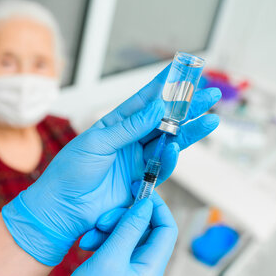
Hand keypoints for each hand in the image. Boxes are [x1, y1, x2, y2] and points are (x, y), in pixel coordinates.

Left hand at [2, 65, 219, 264]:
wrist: (63, 207)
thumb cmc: (71, 171)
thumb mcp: (98, 143)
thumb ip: (130, 127)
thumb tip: (158, 108)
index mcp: (115, 124)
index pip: (144, 100)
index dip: (163, 85)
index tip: (183, 69)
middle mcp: (129, 140)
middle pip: (164, 120)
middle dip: (187, 107)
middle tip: (210, 93)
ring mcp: (137, 160)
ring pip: (169, 142)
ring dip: (190, 131)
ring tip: (211, 119)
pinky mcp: (141, 181)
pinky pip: (161, 167)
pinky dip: (171, 158)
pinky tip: (177, 148)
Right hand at [27, 193, 177, 275]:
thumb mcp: (109, 260)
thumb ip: (128, 230)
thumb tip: (145, 205)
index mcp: (151, 269)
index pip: (167, 229)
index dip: (156, 207)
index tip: (140, 191)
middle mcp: (143, 269)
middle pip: (146, 229)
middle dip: (125, 218)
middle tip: (104, 218)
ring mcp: (127, 270)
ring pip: (126, 235)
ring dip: (109, 229)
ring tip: (90, 235)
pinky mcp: (111, 270)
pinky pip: (112, 245)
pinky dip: (100, 239)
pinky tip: (85, 244)